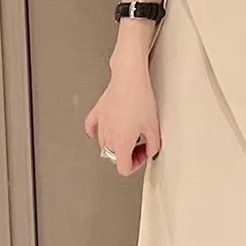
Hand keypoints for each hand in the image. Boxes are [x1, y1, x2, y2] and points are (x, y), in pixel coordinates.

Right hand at [85, 60, 160, 176]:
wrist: (129, 78)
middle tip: (139, 144)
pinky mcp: (97, 112)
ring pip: (103, 144)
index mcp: (121, 142)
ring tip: (128, 134)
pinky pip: (91, 128)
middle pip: (114, 156)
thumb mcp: (154, 126)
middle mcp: (108, 136)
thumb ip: (153, 145)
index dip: (135, 165)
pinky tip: (101, 131)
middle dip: (128, 154)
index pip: (123, 168)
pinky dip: (95, 132)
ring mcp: (100, 124)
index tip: (141, 156)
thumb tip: (150, 151)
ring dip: (116, 143)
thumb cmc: (140, 98)